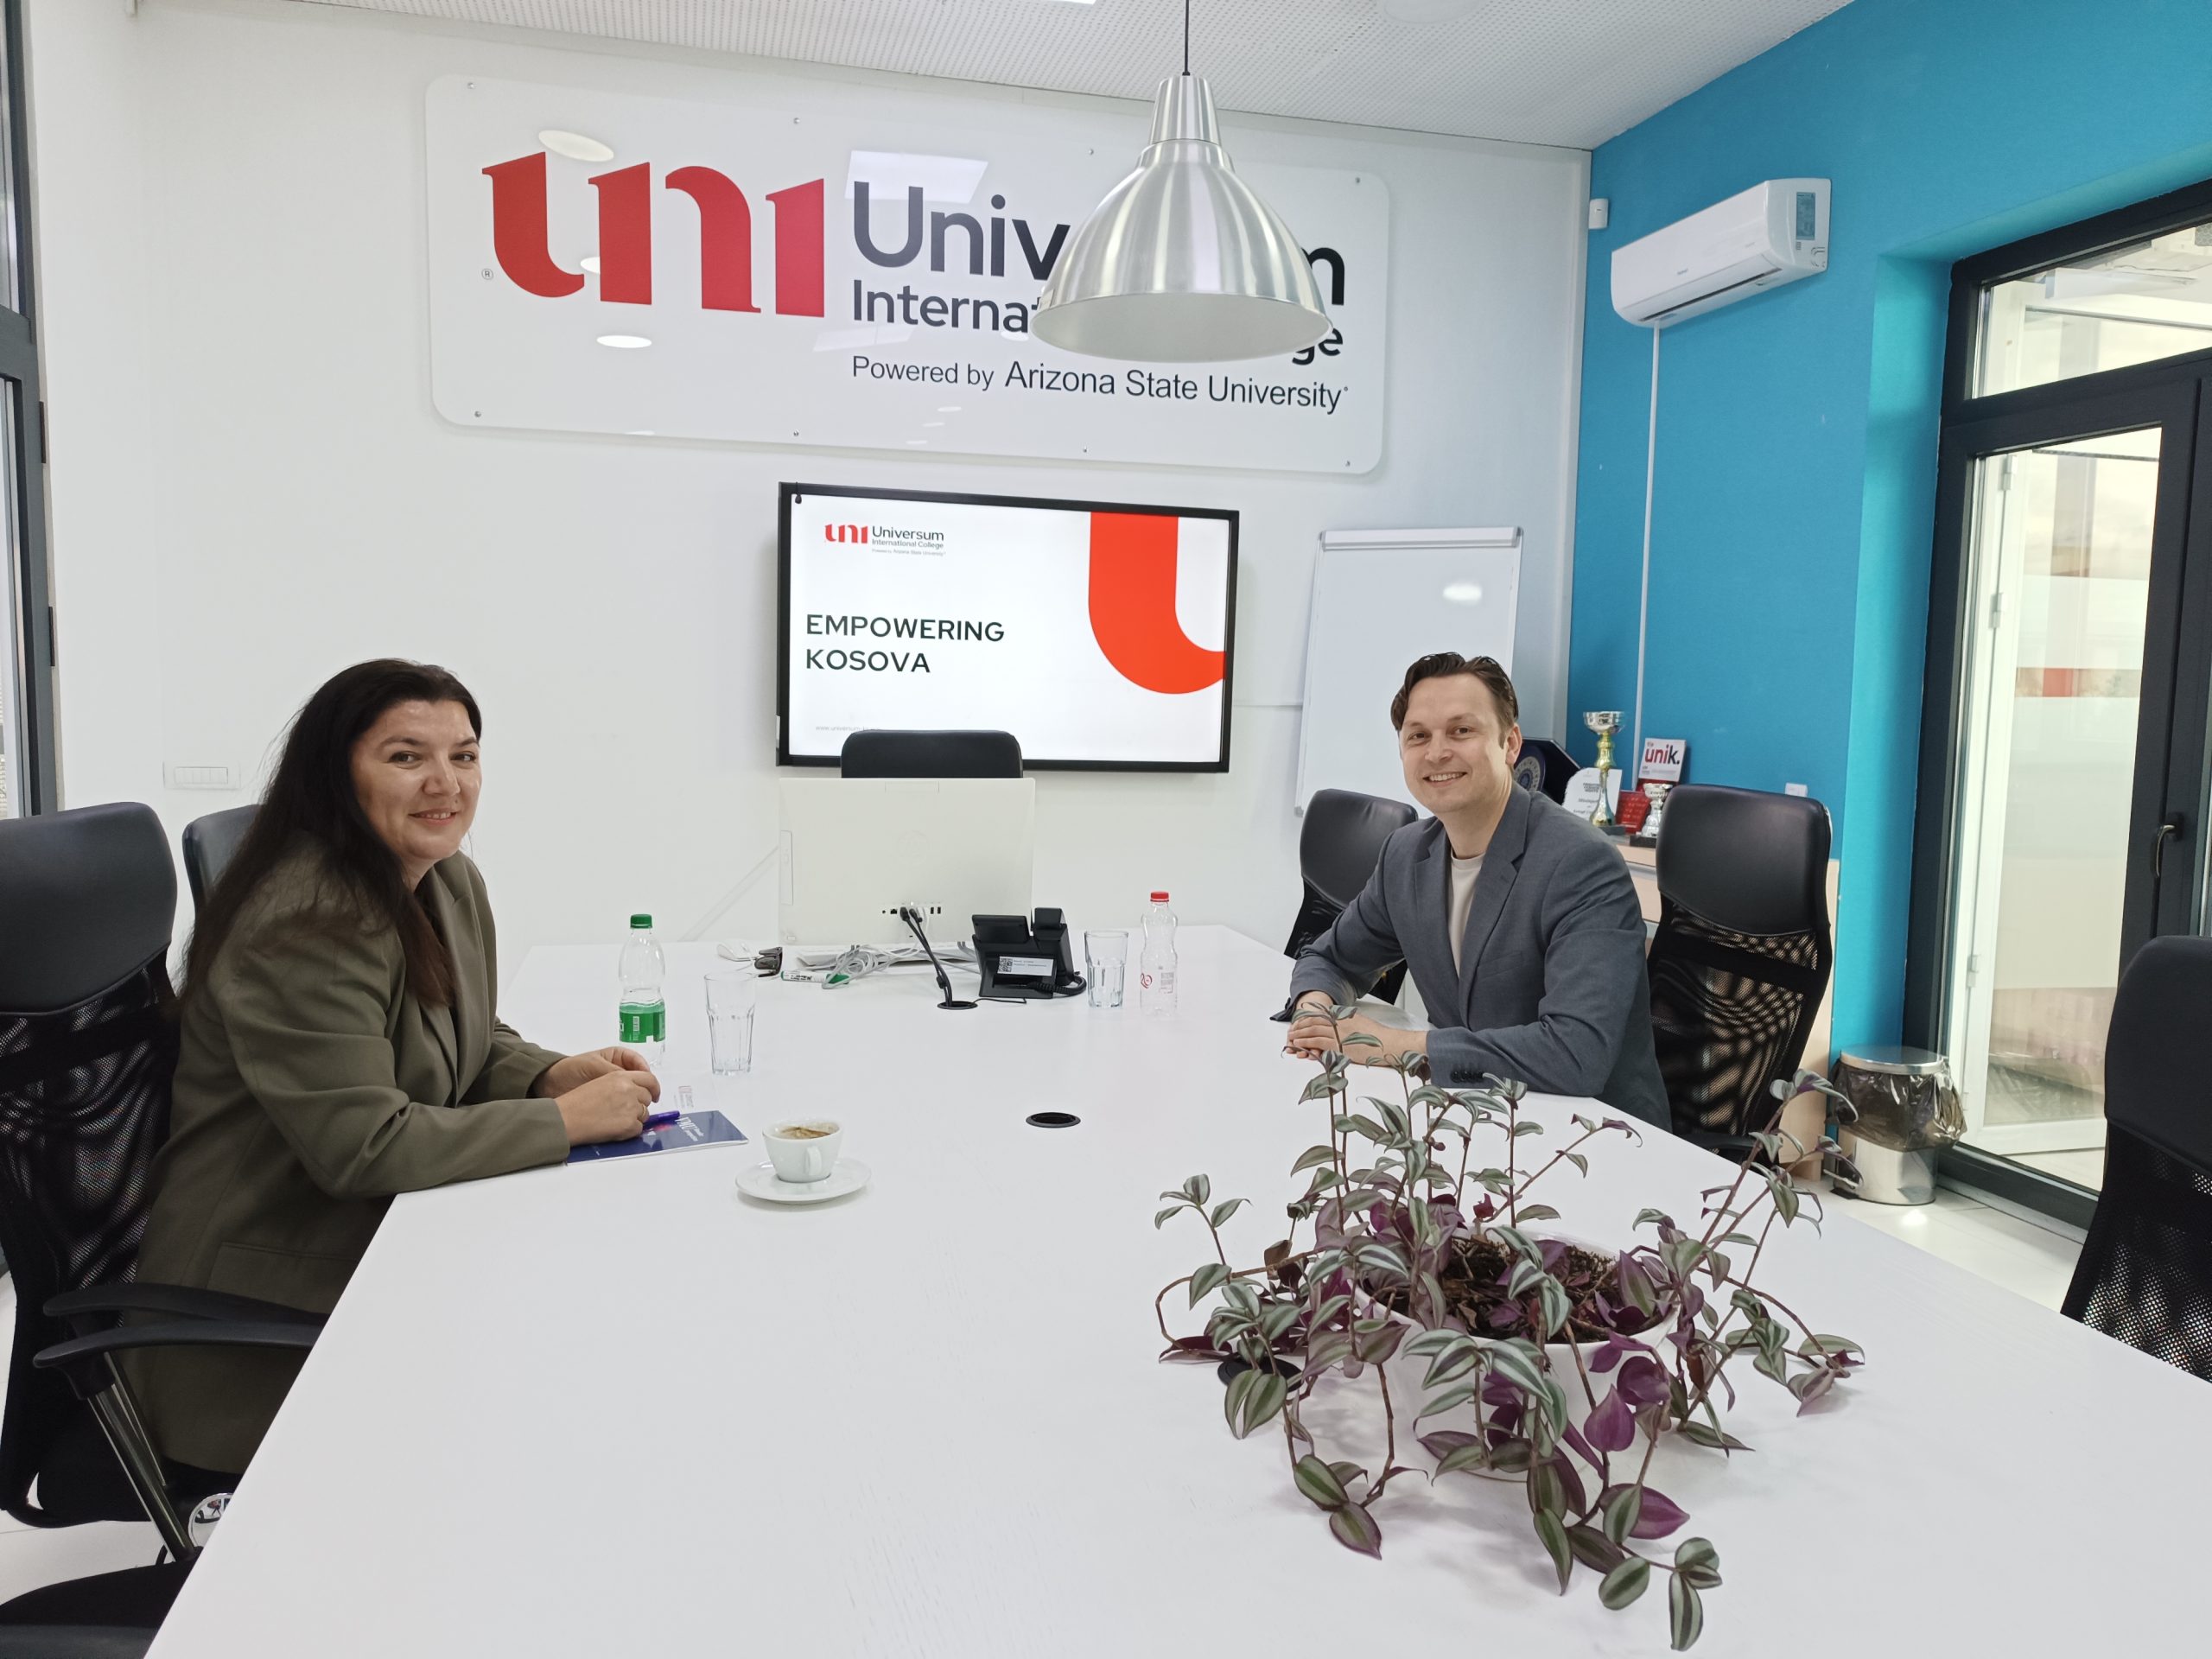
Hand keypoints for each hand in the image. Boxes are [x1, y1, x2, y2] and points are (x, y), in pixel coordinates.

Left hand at [535, 1047, 661, 1102]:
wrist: (551, 1083)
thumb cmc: (572, 1068)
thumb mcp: (594, 1066)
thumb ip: (614, 1071)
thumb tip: (632, 1080)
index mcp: (619, 1058)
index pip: (640, 1065)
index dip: (646, 1074)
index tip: (649, 1085)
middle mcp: (620, 1072)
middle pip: (641, 1081)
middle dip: (644, 1090)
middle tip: (646, 1099)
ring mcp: (616, 1087)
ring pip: (634, 1093)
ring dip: (637, 1100)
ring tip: (637, 1107)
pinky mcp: (610, 1101)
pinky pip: (623, 1104)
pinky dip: (627, 1109)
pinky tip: (627, 1113)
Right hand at [554, 1070, 656, 1145]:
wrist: (566, 1118)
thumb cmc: (577, 1102)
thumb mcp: (601, 1082)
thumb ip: (622, 1084)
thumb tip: (638, 1093)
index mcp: (621, 1076)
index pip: (649, 1079)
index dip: (654, 1088)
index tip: (654, 1095)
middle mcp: (629, 1089)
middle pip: (647, 1098)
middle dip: (640, 1105)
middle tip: (623, 1111)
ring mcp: (631, 1107)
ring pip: (644, 1114)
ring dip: (634, 1118)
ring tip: (613, 1119)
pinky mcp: (629, 1125)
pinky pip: (638, 1129)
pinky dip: (629, 1131)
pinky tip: (613, 1128)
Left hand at [1284, 1007, 1427, 1066]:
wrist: (1391, 1044)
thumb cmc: (1381, 1038)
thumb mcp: (1363, 1025)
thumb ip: (1350, 1023)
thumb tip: (1341, 1025)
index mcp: (1345, 1016)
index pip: (1322, 1015)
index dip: (1308, 1019)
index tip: (1300, 1023)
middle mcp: (1340, 1022)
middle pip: (1314, 1021)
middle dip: (1300, 1026)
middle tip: (1291, 1031)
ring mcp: (1339, 1033)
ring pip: (1313, 1031)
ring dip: (1300, 1035)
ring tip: (1290, 1039)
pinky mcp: (1340, 1045)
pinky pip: (1318, 1043)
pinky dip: (1307, 1044)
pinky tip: (1300, 1047)